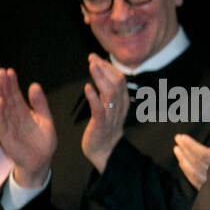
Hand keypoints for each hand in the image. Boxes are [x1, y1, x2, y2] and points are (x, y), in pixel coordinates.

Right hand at [0, 67, 57, 185]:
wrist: (42, 161)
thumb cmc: (43, 142)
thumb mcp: (46, 120)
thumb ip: (41, 104)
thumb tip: (34, 85)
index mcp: (23, 112)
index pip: (15, 94)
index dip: (12, 83)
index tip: (10, 71)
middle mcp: (13, 116)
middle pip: (6, 97)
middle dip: (3, 85)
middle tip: (1, 71)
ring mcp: (8, 125)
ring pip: (1, 107)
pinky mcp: (6, 135)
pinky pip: (1, 123)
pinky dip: (0, 113)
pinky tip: (0, 102)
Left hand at [80, 54, 129, 171]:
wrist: (104, 152)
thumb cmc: (104, 129)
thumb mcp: (110, 109)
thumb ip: (108, 93)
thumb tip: (103, 76)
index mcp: (122, 102)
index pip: (120, 79)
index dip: (108, 67)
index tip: (96, 58)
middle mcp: (119, 107)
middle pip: (117, 82)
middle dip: (104, 68)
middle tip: (92, 58)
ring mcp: (111, 115)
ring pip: (110, 92)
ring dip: (100, 77)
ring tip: (92, 66)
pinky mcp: (101, 124)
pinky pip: (99, 109)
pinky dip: (93, 97)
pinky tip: (87, 88)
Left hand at [174, 131, 209, 190]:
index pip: (201, 155)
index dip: (191, 146)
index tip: (181, 137)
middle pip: (195, 164)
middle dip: (185, 151)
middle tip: (177, 140)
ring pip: (194, 174)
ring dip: (185, 161)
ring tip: (178, 151)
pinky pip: (197, 182)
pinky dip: (190, 173)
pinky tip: (187, 167)